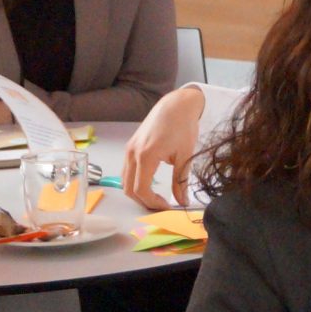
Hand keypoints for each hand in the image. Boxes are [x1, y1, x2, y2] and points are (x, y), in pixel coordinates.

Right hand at [124, 84, 205, 210]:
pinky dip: (134, 181)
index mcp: (146, 156)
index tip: (167, 207)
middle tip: (162, 205)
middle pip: (129, 189)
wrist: (176, 104)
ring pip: (125, 181)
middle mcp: (132, 153)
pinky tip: (151, 182)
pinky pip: (126, 170)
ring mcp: (129, 149)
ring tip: (157, 196)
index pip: (141, 190)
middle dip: (144, 201)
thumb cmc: (183, 126)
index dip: (153, 203)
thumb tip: (182, 202)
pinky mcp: (130, 146)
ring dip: (137, 193)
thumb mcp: (185, 155)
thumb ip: (181, 181)